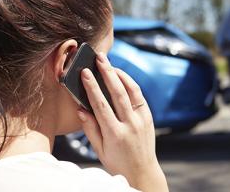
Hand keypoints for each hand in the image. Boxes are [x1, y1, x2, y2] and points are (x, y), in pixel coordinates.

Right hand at [76, 53, 167, 191]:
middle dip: (107, 73)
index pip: (101, 105)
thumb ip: (90, 129)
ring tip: (109, 63)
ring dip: (120, 74)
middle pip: (118, 93)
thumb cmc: (117, 161)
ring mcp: (142, 120)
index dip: (92, 87)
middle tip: (99, 58)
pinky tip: (121, 76)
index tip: (84, 73)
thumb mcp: (99, 150)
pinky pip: (139, 96)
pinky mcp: (149, 117)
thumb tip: (81, 109)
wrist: (142, 171)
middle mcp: (130, 125)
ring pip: (132, 91)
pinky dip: (130, 84)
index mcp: (115, 134)